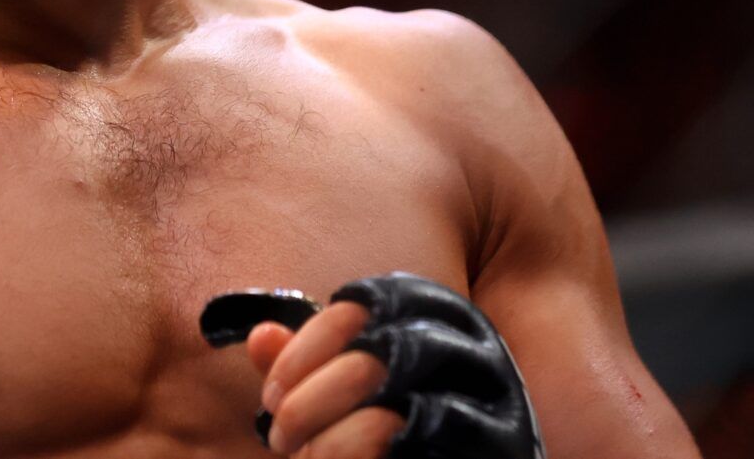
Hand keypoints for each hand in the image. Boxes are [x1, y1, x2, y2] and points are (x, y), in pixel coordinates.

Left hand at [202, 273, 544, 458]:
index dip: (301, 353)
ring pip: (387, 419)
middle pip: (368, 362)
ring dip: (330, 445)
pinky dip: (362, 458)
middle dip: (306, 405)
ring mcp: (489, 403)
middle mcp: (470, 348)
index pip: (357, 310)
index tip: (271, 395)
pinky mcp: (494, 448)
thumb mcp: (351, 388)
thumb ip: (310, 365)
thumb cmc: (405, 425)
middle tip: (279, 437)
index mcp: (435, 313)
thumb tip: (259, 336)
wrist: (456, 447)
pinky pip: (417, 449)